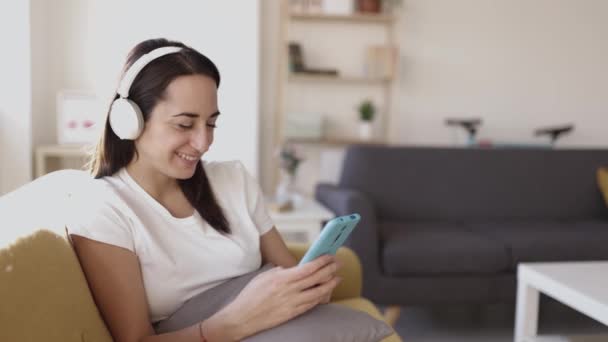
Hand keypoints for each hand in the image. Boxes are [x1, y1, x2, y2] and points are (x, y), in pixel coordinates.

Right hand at [210, 255, 341, 339]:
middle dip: (330, 270)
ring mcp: (292, 303)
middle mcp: (289, 290)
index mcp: (282, 278)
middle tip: (338, 264)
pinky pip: (310, 304)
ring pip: (317, 293)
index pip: (307, 268)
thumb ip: (281, 272)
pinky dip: (320, 298)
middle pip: (316, 278)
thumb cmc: (251, 296)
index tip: (329, 256)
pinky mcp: (292, 313)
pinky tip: (326, 293)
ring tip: (337, 278)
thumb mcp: (264, 277)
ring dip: (330, 284)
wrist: (242, 317)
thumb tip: (294, 268)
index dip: (321, 262)